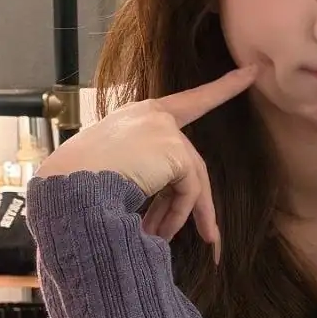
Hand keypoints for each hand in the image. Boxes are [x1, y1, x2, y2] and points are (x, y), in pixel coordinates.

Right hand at [34, 66, 256, 255]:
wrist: (64, 187)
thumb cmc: (75, 184)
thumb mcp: (113, 170)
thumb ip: (146, 175)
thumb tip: (168, 213)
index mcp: (136, 116)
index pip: (190, 101)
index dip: (224, 87)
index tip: (252, 72)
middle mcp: (153, 116)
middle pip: (189, 163)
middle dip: (197, 206)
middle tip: (210, 240)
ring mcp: (164, 130)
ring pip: (191, 179)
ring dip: (185, 217)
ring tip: (172, 245)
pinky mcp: (173, 149)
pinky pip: (189, 189)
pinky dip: (181, 214)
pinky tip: (161, 232)